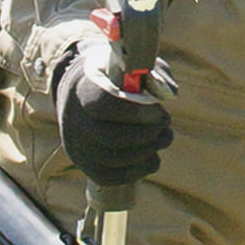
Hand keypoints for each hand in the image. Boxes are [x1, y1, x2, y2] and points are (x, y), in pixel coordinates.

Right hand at [56, 47, 172, 189]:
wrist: (84, 102)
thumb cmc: (117, 82)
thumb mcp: (133, 68)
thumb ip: (153, 74)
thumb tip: (169, 93)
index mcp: (82, 92)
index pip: (104, 107)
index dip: (136, 112)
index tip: (159, 109)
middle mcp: (75, 124)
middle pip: (113, 138)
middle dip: (149, 132)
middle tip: (166, 122)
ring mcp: (81, 150)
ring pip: (120, 159)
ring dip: (151, 148)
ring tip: (164, 135)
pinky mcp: (92, 170)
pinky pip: (122, 176)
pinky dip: (145, 165)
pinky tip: (152, 152)